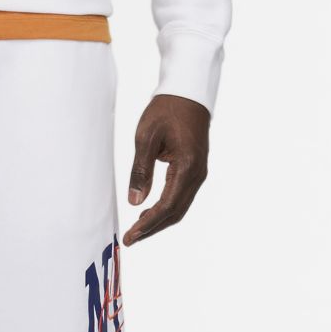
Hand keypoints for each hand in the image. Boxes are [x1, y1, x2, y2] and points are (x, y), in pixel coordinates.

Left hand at [122, 93, 209, 244]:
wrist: (188, 93)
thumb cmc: (166, 110)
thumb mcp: (146, 137)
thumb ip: (141, 170)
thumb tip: (134, 201)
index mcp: (187, 166)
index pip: (167, 205)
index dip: (149, 224)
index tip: (132, 235)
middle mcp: (197, 173)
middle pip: (176, 212)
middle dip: (153, 228)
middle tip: (131, 238)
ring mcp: (199, 172)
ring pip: (180, 206)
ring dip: (160, 220)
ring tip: (137, 228)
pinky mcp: (195, 169)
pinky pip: (182, 196)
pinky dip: (166, 208)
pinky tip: (149, 210)